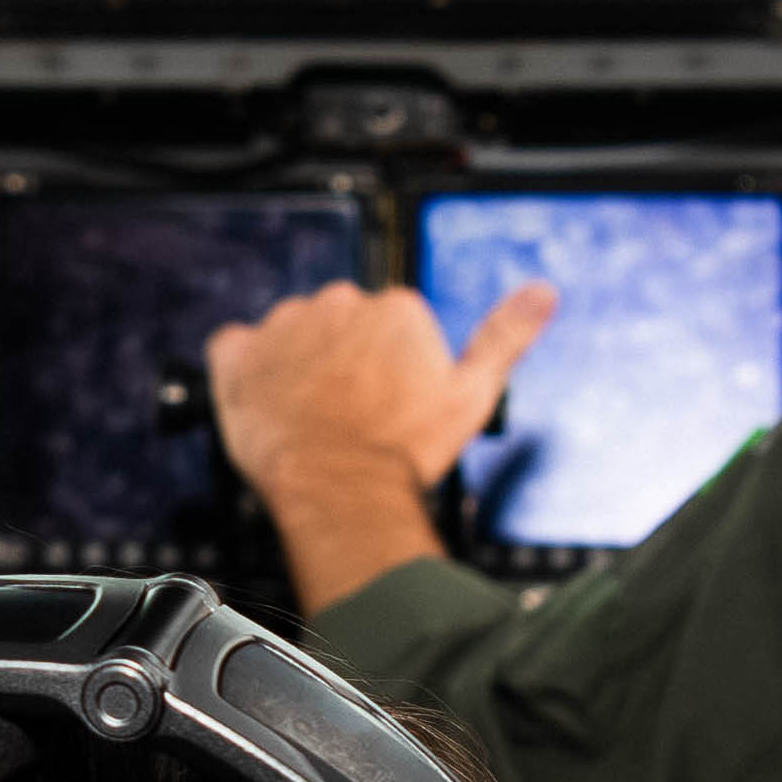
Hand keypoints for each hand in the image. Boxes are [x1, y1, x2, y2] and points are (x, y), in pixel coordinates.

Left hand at [201, 279, 553, 610]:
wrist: (338, 492)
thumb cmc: (405, 452)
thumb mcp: (474, 395)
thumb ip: (506, 335)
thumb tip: (545, 289)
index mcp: (396, 307)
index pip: (390, 327)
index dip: (391, 372)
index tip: (390, 405)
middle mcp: (338, 303)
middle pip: (342, 326)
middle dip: (344, 362)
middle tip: (351, 416)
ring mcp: (284, 325)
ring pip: (293, 336)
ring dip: (297, 366)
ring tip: (312, 419)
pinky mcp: (238, 353)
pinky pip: (236, 348)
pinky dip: (246, 370)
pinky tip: (266, 404)